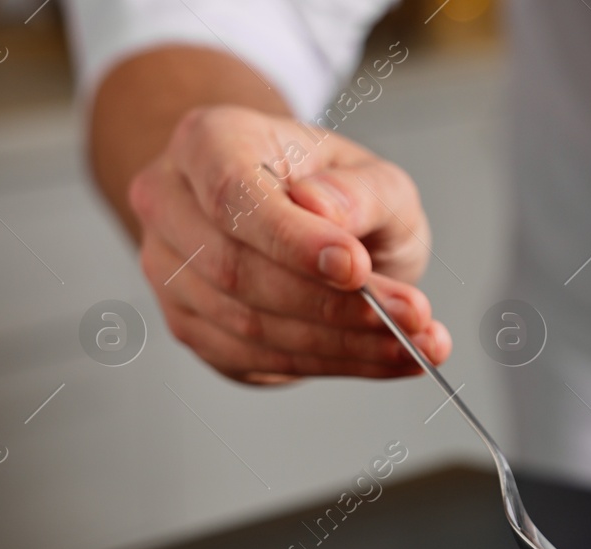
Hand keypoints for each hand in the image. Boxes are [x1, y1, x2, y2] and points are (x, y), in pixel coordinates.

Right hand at [127, 105, 450, 383]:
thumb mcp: (373, 173)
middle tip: (411, 317)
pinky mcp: (196, 329)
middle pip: (237, 269)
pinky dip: (336, 365)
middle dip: (334, 305)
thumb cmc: (334, 189)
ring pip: (249, 326)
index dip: (292, 240)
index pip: (232, 195)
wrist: (310, 220)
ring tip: (419, 344)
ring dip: (344, 345)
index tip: (356, 268)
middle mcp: (171, 205)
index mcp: (207, 142)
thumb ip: (361, 190)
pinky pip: (261, 360)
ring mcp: (171, 273)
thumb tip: (327, 213)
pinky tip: (390, 359)